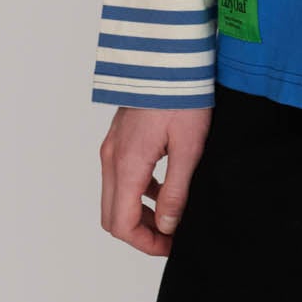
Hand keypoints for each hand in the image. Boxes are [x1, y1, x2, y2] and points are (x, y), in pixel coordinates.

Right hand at [99, 105, 212, 256]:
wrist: (170, 56)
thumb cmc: (182, 95)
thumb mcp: (189, 147)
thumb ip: (176, 191)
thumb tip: (167, 225)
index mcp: (127, 164)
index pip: (121, 224)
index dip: (145, 243)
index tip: (171, 245)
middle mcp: (112, 157)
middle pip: (112, 214)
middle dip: (140, 231)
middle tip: (171, 234)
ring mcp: (112, 146)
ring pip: (115, 195)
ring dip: (138, 212)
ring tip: (171, 213)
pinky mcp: (120, 136)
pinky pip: (120, 175)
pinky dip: (137, 190)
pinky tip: (164, 186)